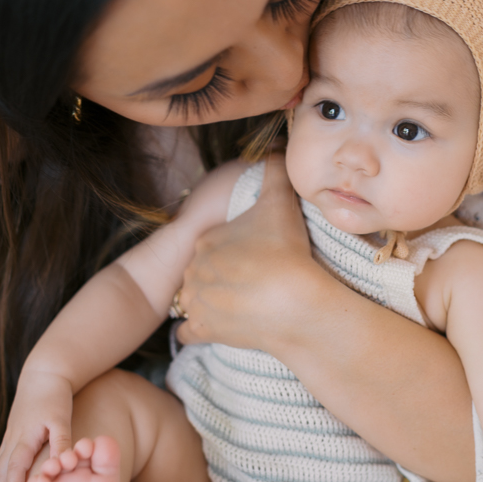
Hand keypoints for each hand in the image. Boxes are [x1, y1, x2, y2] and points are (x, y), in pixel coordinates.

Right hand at [0, 370, 73, 481]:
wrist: (44, 373)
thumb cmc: (55, 396)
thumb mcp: (61, 420)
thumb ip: (61, 443)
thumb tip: (62, 465)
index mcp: (23, 439)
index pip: (13, 471)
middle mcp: (12, 439)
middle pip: (2, 472)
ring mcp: (10, 435)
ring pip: (0, 464)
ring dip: (4, 480)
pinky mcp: (12, 430)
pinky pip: (3, 455)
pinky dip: (5, 469)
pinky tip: (14, 476)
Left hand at [177, 154, 314, 351]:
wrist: (294, 304)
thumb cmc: (286, 252)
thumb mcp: (280, 201)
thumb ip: (276, 170)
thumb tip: (276, 149)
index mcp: (207, 241)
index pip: (215, 244)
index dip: (236, 250)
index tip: (256, 257)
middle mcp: (194, 271)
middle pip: (206, 272)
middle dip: (223, 276)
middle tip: (252, 282)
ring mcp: (196, 303)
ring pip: (194, 300)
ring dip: (210, 302)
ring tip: (240, 305)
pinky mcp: (203, 331)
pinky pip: (188, 332)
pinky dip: (199, 330)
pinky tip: (217, 327)